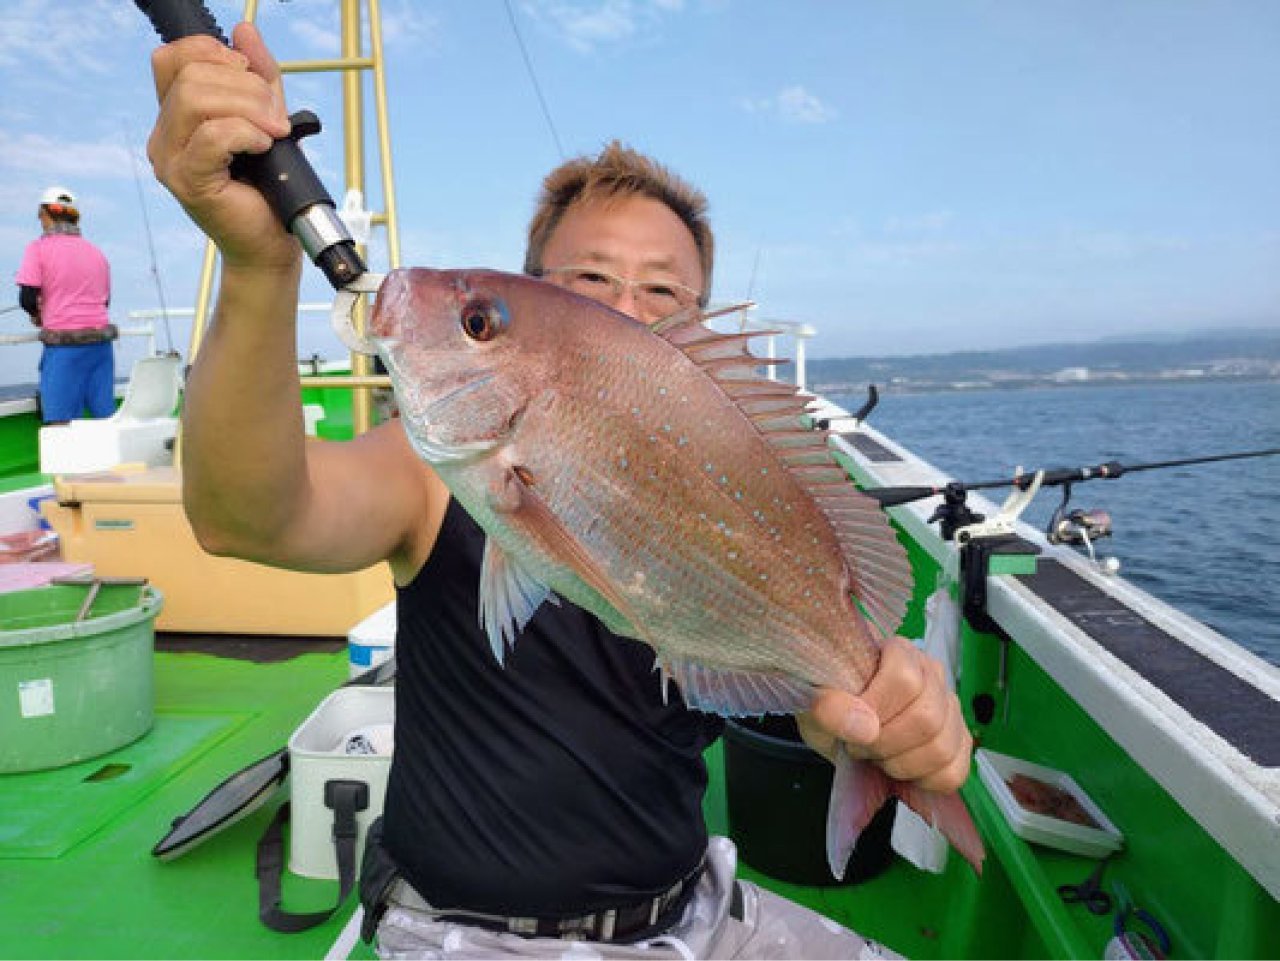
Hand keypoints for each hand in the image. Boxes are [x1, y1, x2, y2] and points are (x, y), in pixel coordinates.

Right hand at [147, 23, 297, 270]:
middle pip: (190, 76)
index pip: (172, 58)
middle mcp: (164, 136)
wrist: (272, 244)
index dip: (213, 54)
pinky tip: (263, 147)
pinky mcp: (187, 182)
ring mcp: (169, 161)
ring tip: (274, 133)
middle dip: (245, 86)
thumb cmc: (269, 189)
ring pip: (196, 100)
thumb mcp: (269, 119)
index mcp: (176, 117)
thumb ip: (260, 76)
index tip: (252, 78)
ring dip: (248, 108)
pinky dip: (245, 133)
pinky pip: (211, 137)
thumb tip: (245, 30)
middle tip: (276, 116)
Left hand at [797, 635, 971, 792]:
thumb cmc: (831, 703)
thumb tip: (866, 727)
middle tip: (860, 747)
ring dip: (900, 764)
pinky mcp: (958, 742)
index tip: (852, 726)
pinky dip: (923, 781)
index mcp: (899, 652)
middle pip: (927, 718)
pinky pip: (954, 772)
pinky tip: (900, 769)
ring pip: (942, 748)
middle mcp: (932, 675)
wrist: (839, 722)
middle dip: (886, 744)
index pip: (904, 679)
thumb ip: (830, 706)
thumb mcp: (815, 699)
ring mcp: (950, 709)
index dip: (877, 709)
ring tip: (877, 756)